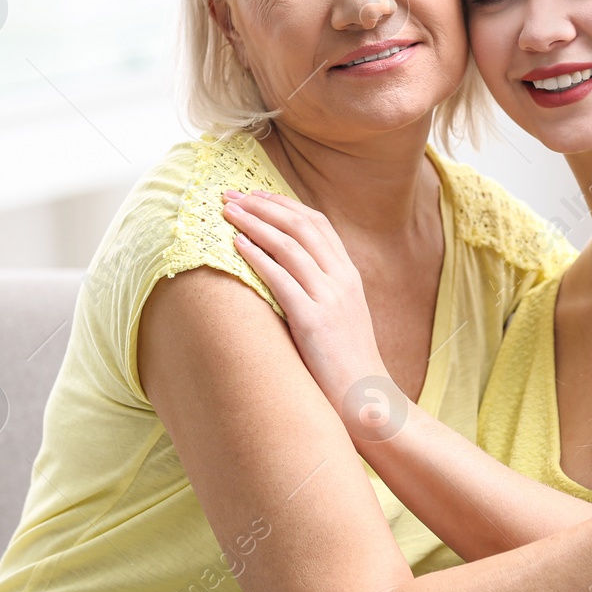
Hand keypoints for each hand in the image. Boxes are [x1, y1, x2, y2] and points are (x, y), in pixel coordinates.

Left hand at [222, 190, 386, 396]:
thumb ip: (320, 288)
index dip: (283, 204)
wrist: (365, 397)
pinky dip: (258, 257)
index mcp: (349, 274)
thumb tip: (285, 270)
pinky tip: (236, 245)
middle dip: (262, 206)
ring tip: (227, 212)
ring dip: (254, 223)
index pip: (317, 223)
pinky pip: (282, 279)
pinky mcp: (314, 321)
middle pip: (301, 226)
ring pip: (289, 245)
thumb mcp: (340, 314)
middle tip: (230, 195)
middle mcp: (342, 279)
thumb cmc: (345, 360)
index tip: (254, 195)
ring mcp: (330, 298)